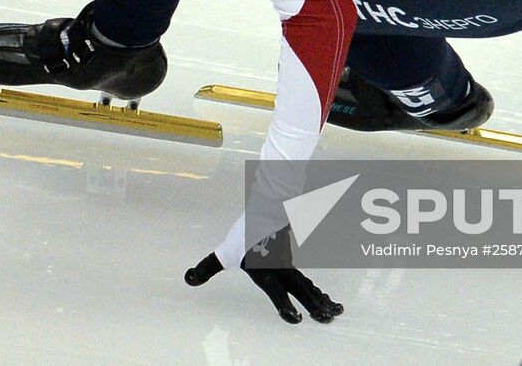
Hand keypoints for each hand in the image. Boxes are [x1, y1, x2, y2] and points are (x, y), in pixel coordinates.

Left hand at [184, 228, 343, 323]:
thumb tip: (187, 279)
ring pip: (307, 284)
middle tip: (327, 318)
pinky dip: (315, 290)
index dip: (285, 305)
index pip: (277, 291)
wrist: (270, 202)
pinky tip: (321, 298)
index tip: (297, 319)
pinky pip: (305, 278)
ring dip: (319, 299)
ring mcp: (289, 263)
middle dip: (314, 305)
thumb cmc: (247, 230)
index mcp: (266, 269)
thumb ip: (207, 267)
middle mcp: (281, 268)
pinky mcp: (292, 258)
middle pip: (302, 289)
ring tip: (334, 310)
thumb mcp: (224, 251)